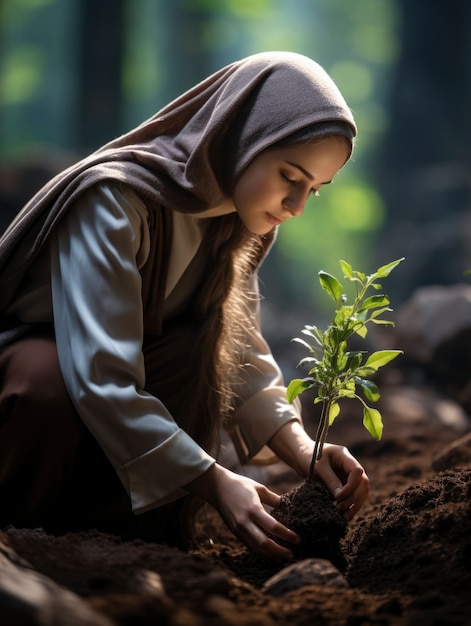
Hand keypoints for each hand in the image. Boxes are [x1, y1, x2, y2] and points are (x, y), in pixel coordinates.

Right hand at [185, 464, 299, 559]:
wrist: (217, 487)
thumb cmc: (240, 485)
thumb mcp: (258, 488)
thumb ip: (273, 498)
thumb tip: (286, 506)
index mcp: (253, 509)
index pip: (273, 527)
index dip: (287, 535)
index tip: (297, 539)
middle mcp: (245, 521)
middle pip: (265, 543)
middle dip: (280, 550)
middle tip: (292, 554)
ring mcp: (238, 528)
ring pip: (256, 548)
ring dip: (270, 555)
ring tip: (282, 557)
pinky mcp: (234, 532)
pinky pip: (249, 546)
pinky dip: (260, 552)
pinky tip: (269, 553)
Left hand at [268, 420, 368, 519]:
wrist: (301, 456)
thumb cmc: (308, 457)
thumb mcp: (318, 467)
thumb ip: (330, 480)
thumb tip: (340, 497)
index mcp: (344, 455)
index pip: (357, 471)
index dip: (351, 486)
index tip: (338, 497)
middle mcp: (349, 465)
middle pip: (363, 483)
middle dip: (354, 497)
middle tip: (340, 508)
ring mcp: (348, 475)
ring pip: (361, 491)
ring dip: (355, 504)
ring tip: (344, 516)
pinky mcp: (345, 484)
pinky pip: (353, 496)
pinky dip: (351, 506)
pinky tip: (344, 516)